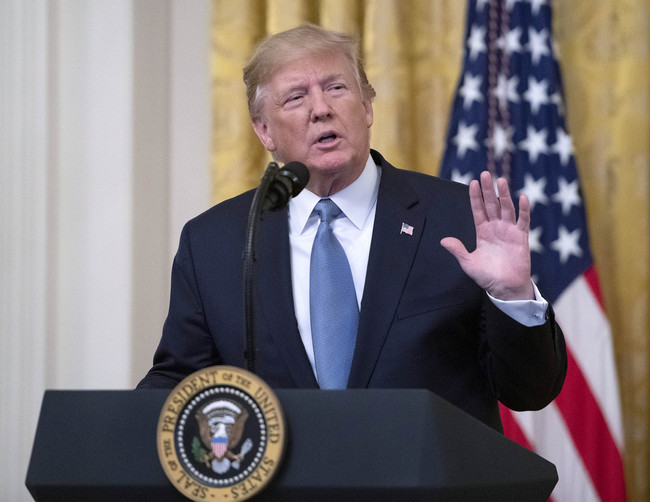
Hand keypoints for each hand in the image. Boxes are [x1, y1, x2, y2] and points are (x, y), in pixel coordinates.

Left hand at [440, 171, 533, 300]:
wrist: (505, 288)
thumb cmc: (487, 276)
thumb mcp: (468, 263)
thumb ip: (458, 250)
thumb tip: (443, 240)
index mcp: (482, 232)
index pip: (478, 210)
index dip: (475, 197)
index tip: (472, 183)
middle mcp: (496, 228)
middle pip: (491, 204)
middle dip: (488, 190)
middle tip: (485, 174)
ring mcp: (509, 231)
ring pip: (506, 209)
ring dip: (504, 195)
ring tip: (501, 181)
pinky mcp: (521, 237)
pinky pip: (523, 221)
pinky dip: (523, 210)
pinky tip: (522, 198)